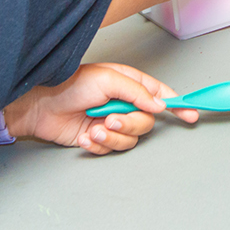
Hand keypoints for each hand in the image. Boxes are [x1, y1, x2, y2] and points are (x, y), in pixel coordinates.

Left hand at [2, 63, 198, 154]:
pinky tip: (84, 135)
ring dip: (111, 136)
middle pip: (145, 122)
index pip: (160, 94)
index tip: (190, 114)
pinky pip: (110, 149)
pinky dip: (97, 145)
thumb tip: (159, 103)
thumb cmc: (68, 84)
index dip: (177, 104)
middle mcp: (123, 103)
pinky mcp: (99, 138)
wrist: (40, 106)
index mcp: (129, 84)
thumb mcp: (107, 79)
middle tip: (110, 118)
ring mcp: (111, 122)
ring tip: (94, 127)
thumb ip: (137, 92)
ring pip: (129, 139)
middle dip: (128, 124)